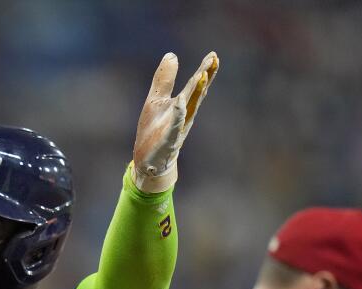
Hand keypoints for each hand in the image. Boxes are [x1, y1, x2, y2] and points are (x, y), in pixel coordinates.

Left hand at [132, 51, 219, 192]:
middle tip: (213, 60)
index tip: (213, 55)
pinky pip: (174, 127)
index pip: (195, 86)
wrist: (148, 161)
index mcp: (182, 105)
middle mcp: (184, 116)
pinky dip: (177, 115)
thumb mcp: (157, 100)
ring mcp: (177, 128)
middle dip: (204, 77)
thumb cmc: (155, 130)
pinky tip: (180, 103)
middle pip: (196, 94)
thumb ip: (165, 79)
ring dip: (195, 92)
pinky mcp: (167, 141)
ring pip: (188, 107)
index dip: (205, 71)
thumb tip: (172, 54)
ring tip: (201, 74)